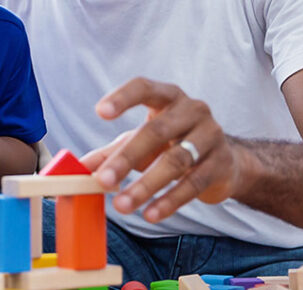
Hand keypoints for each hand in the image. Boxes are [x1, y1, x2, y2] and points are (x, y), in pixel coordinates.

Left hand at [79, 77, 243, 223]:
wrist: (224, 161)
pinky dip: (170, 200)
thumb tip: (77, 168)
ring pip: (176, 161)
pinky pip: (194, 184)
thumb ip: (110, 152)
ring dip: (146, 185)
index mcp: (168, 97)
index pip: (144, 88)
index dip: (123, 98)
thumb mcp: (140, 142)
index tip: (100, 112)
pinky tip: (150, 214)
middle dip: (127, 158)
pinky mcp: (221, 164)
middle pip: (157, 131)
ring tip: (122, 205)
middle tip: (103, 181)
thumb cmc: (172, 143)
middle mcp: (192, 110)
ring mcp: (211, 135)